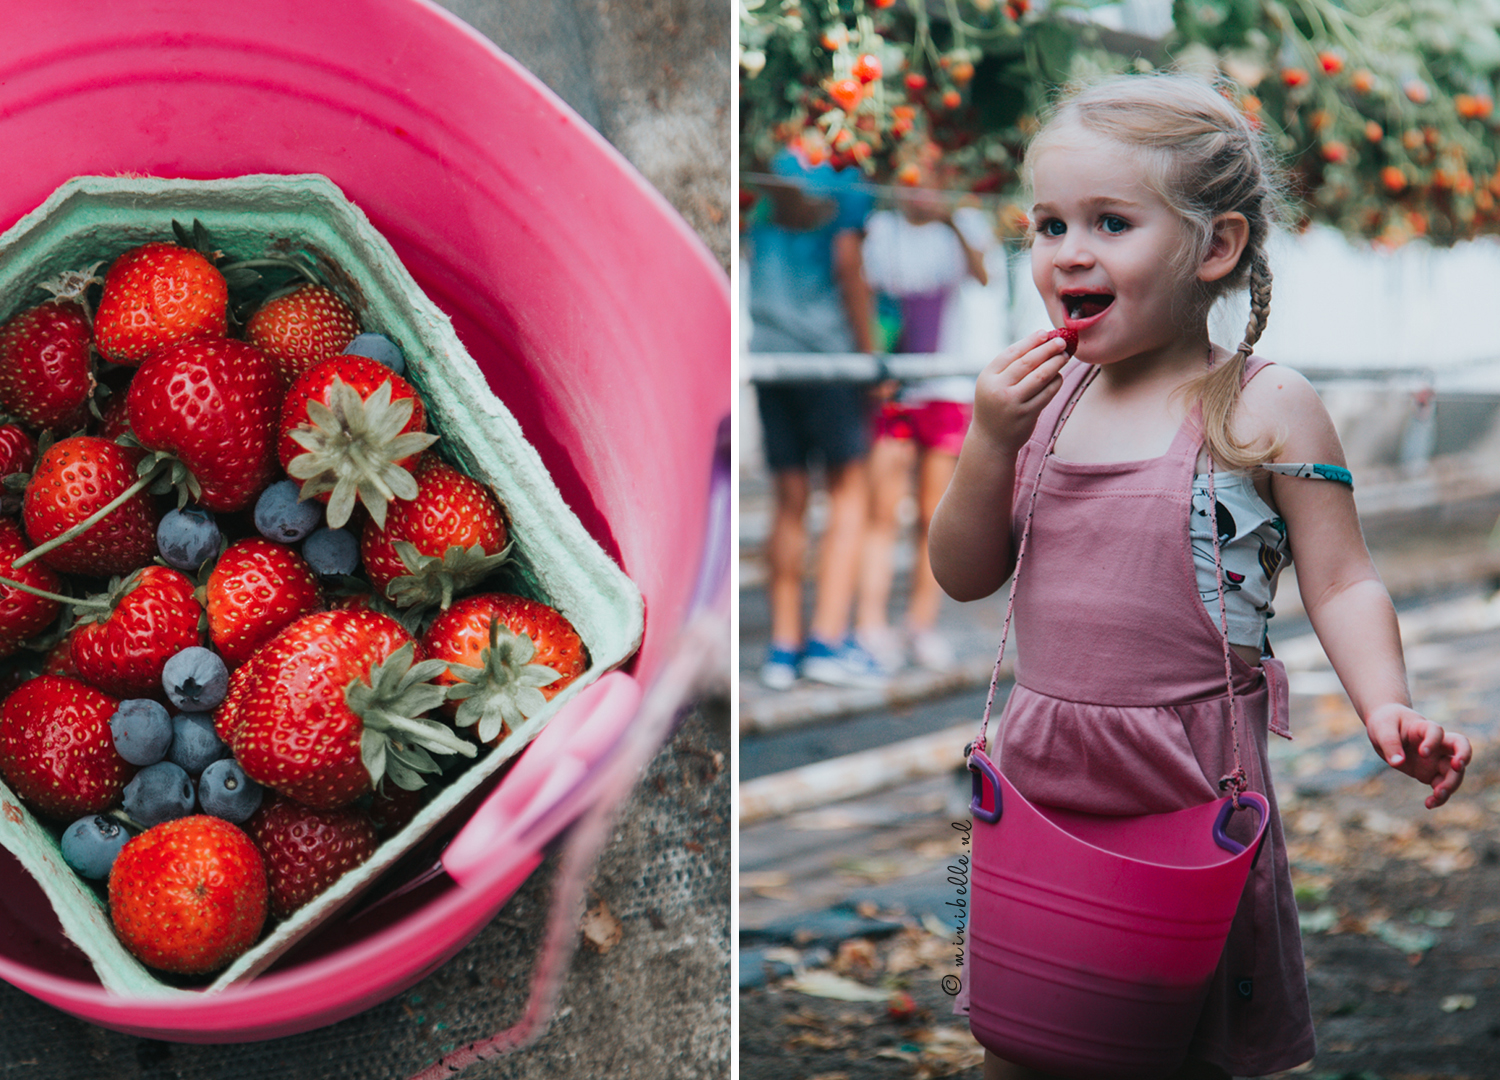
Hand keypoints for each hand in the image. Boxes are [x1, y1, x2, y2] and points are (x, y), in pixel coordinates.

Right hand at [969, 329, 1072, 456]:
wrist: (990, 439)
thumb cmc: (995, 405)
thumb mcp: (991, 384)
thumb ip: (1009, 366)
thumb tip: (1040, 341)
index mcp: (987, 377)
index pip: (1012, 352)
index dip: (1030, 341)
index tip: (1045, 333)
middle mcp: (998, 389)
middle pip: (1028, 362)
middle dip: (1047, 349)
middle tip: (1062, 342)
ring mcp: (1013, 403)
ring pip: (1040, 376)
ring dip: (1055, 363)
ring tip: (1065, 356)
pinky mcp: (1026, 415)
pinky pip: (1047, 393)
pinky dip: (1056, 382)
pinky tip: (1059, 377)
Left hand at [1365, 702, 1472, 808]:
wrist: (1385, 728)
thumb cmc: (1386, 723)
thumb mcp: (1382, 729)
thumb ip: (1390, 744)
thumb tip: (1397, 763)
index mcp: (1423, 728)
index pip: (1436, 731)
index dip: (1433, 741)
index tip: (1422, 752)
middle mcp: (1436, 744)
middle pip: (1460, 748)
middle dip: (1462, 757)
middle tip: (1456, 767)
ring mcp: (1436, 759)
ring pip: (1454, 772)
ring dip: (1450, 784)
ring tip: (1438, 795)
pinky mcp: (1431, 773)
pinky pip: (1441, 786)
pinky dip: (1439, 797)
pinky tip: (1429, 804)